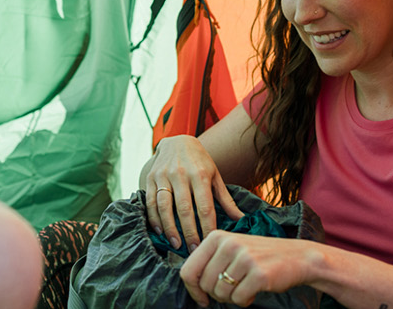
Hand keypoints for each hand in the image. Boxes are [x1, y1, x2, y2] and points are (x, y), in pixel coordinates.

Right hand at [144, 135, 244, 249]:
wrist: (176, 141)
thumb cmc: (199, 162)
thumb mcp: (215, 176)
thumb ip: (226, 199)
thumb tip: (241, 219)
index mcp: (200, 175)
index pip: (205, 206)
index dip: (207, 227)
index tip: (210, 242)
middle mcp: (181, 175)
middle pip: (184, 209)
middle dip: (189, 233)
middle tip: (194, 251)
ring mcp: (163, 176)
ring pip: (165, 207)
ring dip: (170, 229)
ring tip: (177, 245)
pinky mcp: (150, 179)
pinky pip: (150, 202)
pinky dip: (154, 219)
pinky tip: (160, 232)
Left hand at [178, 231, 328, 306]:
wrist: (298, 257)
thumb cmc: (262, 256)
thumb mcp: (232, 249)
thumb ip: (210, 261)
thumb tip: (192, 286)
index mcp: (217, 237)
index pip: (188, 269)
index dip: (192, 290)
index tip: (201, 298)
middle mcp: (228, 244)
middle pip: (204, 285)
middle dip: (216, 294)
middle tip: (233, 290)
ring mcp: (244, 258)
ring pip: (220, 293)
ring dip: (232, 298)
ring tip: (245, 287)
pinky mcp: (258, 273)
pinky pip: (238, 299)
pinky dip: (245, 300)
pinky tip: (254, 290)